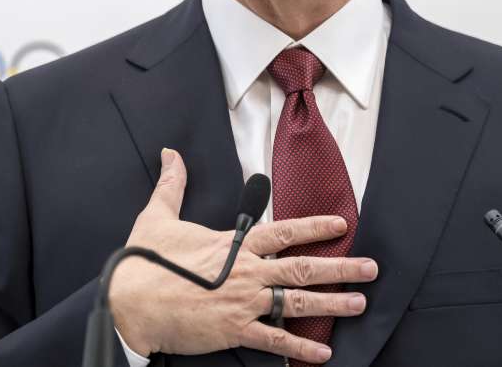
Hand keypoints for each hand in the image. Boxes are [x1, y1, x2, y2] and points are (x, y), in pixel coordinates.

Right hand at [109, 148, 377, 363]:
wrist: (130, 302)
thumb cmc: (144, 262)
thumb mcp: (157, 217)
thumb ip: (173, 185)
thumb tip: (171, 154)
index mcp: (233, 244)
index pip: (283, 231)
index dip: (314, 226)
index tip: (341, 224)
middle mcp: (246, 272)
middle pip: (303, 266)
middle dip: (341, 267)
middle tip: (370, 269)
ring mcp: (243, 302)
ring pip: (298, 302)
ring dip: (332, 303)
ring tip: (359, 303)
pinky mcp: (234, 330)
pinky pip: (275, 340)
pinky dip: (300, 348)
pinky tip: (323, 353)